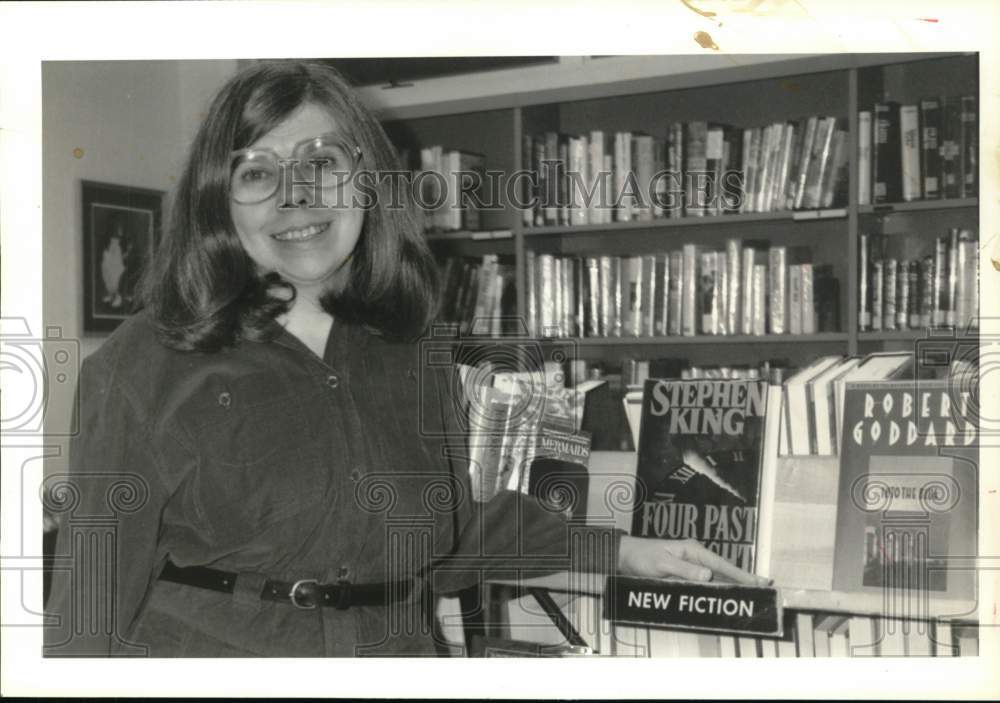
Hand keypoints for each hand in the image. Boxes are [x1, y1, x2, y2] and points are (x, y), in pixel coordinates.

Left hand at [617, 536, 770, 586]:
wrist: (626, 556)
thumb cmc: (643, 557)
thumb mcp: (662, 564)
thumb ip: (684, 570)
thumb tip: (708, 577)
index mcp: (694, 551)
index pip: (722, 565)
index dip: (741, 574)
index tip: (759, 581)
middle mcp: (696, 558)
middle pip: (725, 571)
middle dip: (744, 580)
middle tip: (765, 588)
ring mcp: (693, 567)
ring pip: (718, 578)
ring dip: (734, 585)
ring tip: (753, 594)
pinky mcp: (687, 575)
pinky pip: (707, 584)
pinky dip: (719, 589)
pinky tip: (728, 596)